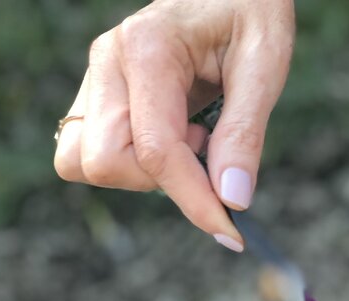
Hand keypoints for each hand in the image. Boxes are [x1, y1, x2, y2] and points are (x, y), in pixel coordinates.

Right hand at [54, 0, 294, 249]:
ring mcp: (97, 78)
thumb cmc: (249, 9)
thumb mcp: (265, 61)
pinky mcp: (97, 95)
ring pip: (83, 162)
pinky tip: (170, 141)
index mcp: (148, 48)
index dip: (194, 201)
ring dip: (137, 174)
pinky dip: (129, 166)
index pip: (155, 150)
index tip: (231, 231)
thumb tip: (232, 200)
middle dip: (158, 181)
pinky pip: (89, 153)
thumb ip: (246, 132)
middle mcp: (109, 62)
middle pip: (103, 162)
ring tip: (187, 142)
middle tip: (205, 152)